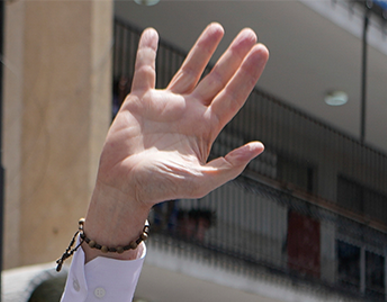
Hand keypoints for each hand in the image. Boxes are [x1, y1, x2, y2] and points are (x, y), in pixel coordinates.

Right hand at [84, 24, 269, 251]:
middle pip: (218, 79)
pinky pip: (145, 71)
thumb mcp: (201, 181)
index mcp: (206, 129)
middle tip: (251, 35)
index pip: (233, 96)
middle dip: (234, 57)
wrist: (124, 187)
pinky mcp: (139, 102)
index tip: (262, 52)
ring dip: (203, 49)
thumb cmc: (161, 188)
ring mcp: (166, 106)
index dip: (248, 74)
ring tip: (218, 27)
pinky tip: (152, 33)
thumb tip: (259, 147)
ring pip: (189, 70)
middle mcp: (189, 114)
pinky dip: (147, 52)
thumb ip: (229, 166)